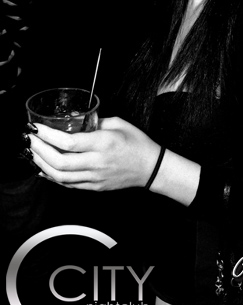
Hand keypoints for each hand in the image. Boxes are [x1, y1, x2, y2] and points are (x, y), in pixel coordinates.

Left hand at [29, 117, 159, 190]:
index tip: (36, 128)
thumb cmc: (137, 143)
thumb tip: (73, 117)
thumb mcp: (118, 123)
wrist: (150, 168)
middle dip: (39, 150)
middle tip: (30, 140)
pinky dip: (52, 177)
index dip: (47, 136)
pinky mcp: (94, 187)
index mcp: (103, 143)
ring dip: (42, 164)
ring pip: (60, 176)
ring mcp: (94, 177)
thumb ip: (94, 120)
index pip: (68, 143)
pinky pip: (68, 184)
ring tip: (33, 152)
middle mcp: (97, 162)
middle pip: (59, 162)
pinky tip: (44, 168)